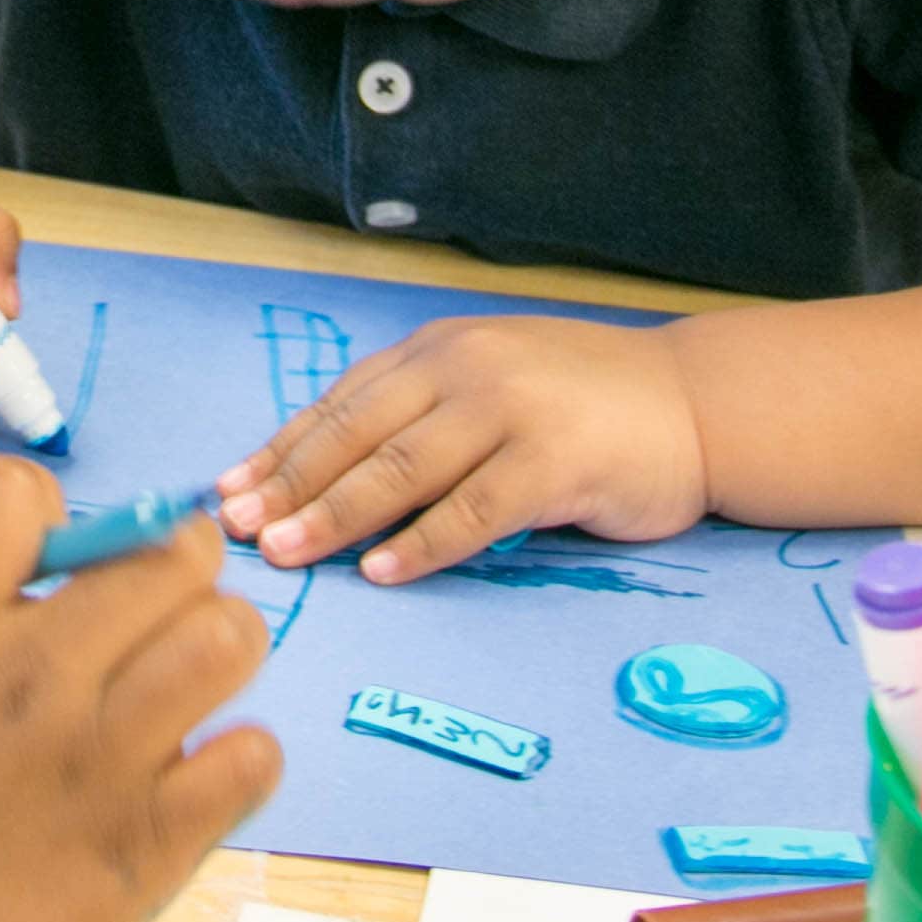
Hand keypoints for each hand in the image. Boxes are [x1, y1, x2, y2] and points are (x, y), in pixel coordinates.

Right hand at [0, 459, 280, 921]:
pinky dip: (235, 756)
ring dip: (215, 643)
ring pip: (227, 638)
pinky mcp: (155, 838)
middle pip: (162, 551)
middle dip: (168, 558)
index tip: (46, 557)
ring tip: (185, 674)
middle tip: (156, 598)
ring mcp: (103, 759)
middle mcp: (32, 678)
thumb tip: (10, 571)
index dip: (42, 508)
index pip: (17, 490)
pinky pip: (252, 755)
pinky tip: (194, 769)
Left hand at [216, 315, 711, 580]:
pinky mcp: (554, 461)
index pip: (341, 404)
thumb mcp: (490, 387)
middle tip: (237, 529)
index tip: (226, 491)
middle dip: (289, 485)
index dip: (280, 450)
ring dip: (336, 515)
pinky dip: (423, 543)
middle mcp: (465, 368)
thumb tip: (326, 477)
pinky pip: (473, 509)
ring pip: (401, 468)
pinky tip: (382, 571)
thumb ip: (421, 417)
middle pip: (357, 434)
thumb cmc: (584, 406)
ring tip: (289, 554)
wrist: (695, 402)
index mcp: (439, 350)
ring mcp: (510, 410)